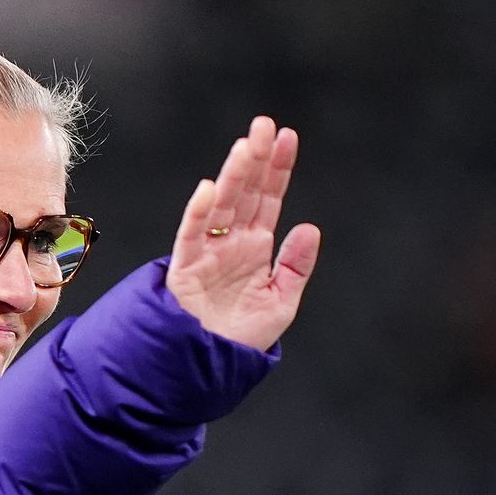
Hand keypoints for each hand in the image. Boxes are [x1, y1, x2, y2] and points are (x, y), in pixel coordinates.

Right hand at [167, 116, 320, 350]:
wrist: (206, 368)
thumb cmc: (239, 339)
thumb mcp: (280, 303)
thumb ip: (295, 266)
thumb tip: (309, 228)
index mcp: (254, 247)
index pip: (269, 199)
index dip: (278, 169)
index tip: (288, 137)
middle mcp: (231, 243)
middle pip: (245, 193)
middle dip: (255, 159)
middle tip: (264, 126)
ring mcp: (208, 253)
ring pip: (222, 206)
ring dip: (233, 176)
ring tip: (246, 147)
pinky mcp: (186, 269)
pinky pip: (191, 236)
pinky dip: (199, 213)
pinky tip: (211, 190)